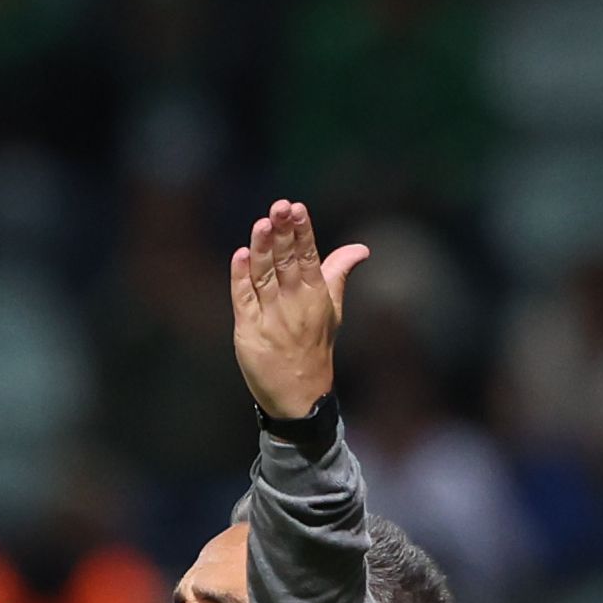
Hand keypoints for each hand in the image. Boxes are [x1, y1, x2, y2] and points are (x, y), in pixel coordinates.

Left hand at [229, 199, 366, 420]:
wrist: (300, 396)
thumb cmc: (315, 347)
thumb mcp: (333, 309)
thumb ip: (339, 273)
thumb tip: (361, 248)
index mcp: (316, 296)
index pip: (309, 257)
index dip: (302, 232)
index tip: (297, 208)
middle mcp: (294, 304)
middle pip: (287, 262)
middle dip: (283, 233)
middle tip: (279, 207)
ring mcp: (271, 317)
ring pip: (265, 276)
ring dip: (262, 250)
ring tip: (262, 224)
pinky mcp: (248, 330)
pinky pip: (244, 299)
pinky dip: (241, 278)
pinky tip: (240, 256)